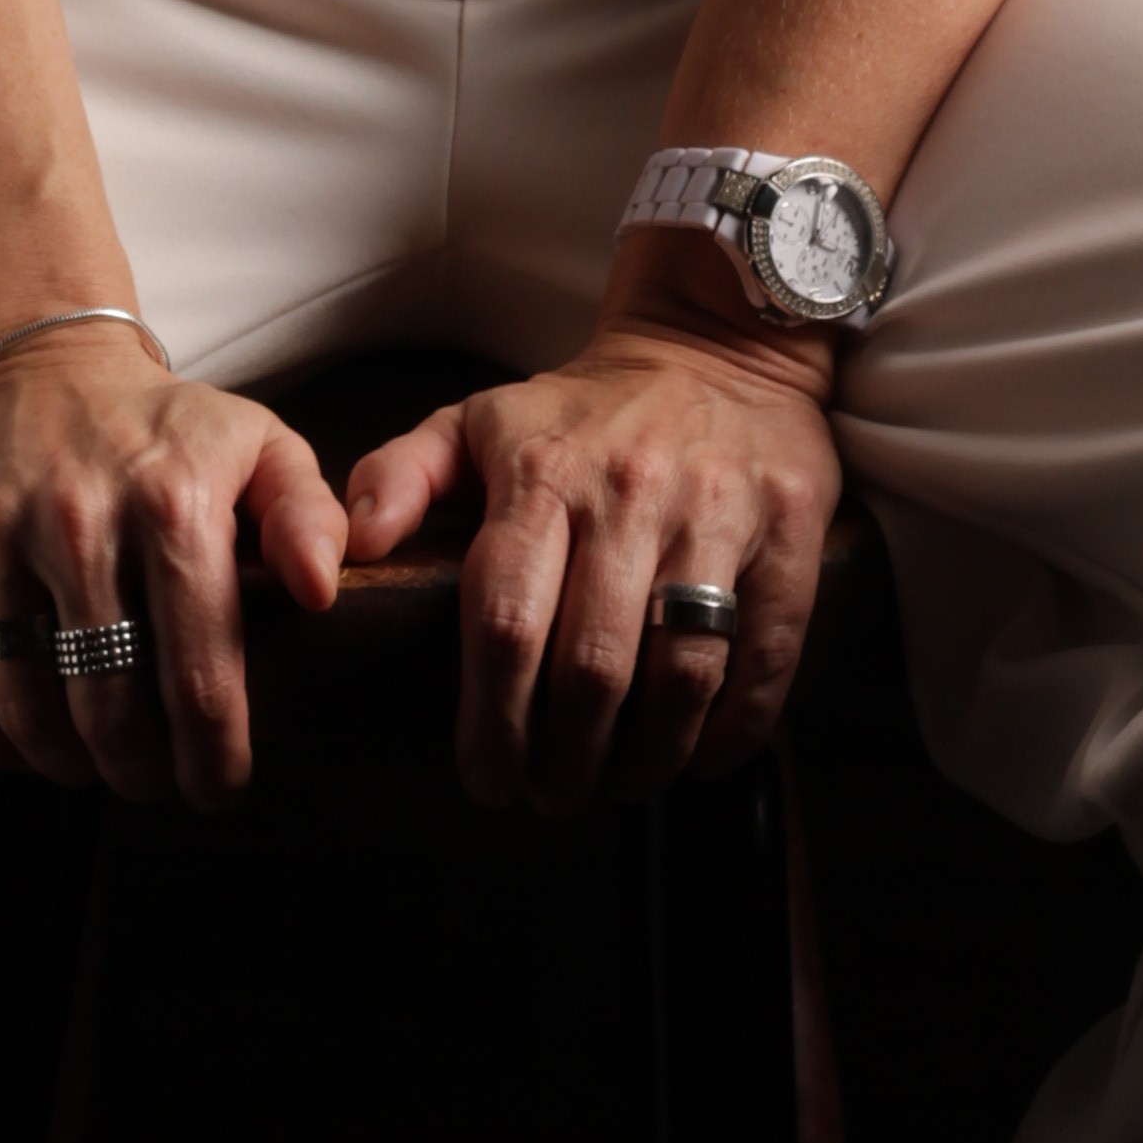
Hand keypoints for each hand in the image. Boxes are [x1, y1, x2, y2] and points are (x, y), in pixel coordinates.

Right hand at [0, 328, 347, 810]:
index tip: (218, 789)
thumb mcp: (257, 443)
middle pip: (109, 709)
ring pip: (27, 706)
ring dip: (65, 765)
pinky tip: (19, 745)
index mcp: (174, 499)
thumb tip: (321, 593)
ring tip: (91, 767)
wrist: (27, 347)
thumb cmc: (156, 423)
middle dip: (140, 773)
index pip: (199, 675)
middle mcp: (79, 516)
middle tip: (152, 783)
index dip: (212, 758)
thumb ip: (308, 514)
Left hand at [342, 290, 843, 814]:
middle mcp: (627, 495)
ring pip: (681, 673)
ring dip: (645, 758)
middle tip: (548, 799)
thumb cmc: (582, 408)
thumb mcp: (474, 420)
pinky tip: (697, 759)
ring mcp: (715, 514)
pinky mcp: (788, 532)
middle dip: (564, 760)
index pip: (505, 623)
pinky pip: (766, 654)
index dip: (492, 723)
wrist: (716, 343)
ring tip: (615, 788)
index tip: (484, 780)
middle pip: (592, 668)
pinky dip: (732, 728)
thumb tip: (354, 552)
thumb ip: (399, 477)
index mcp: (541, 474)